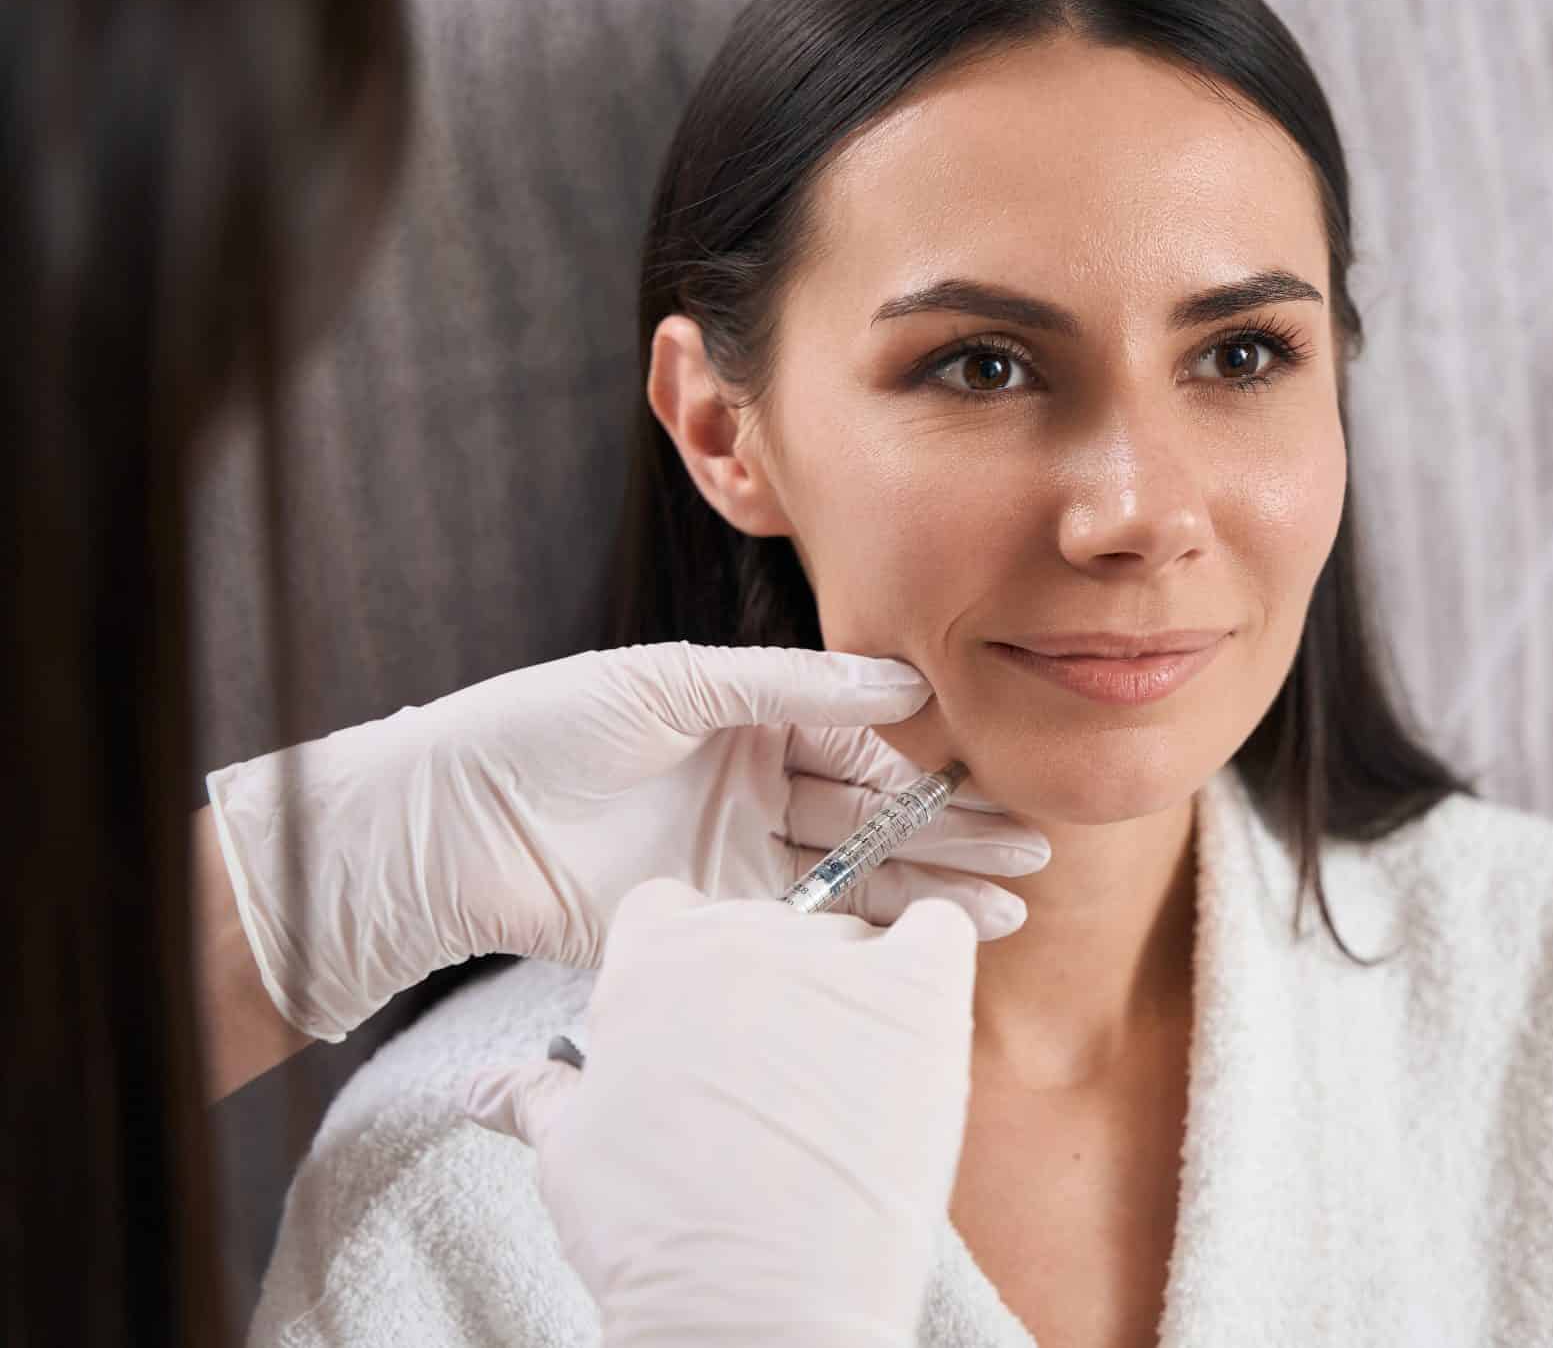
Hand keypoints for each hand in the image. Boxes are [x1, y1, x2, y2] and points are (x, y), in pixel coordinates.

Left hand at [203, 641, 1044, 1039]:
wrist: (448, 823)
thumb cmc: (547, 725)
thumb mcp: (675, 679)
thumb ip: (791, 686)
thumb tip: (902, 684)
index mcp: (747, 718)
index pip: (860, 741)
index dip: (929, 762)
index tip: (999, 774)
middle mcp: (753, 789)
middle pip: (874, 812)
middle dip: (954, 830)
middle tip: (1037, 846)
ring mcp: (735, 861)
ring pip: (855, 876)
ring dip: (931, 886)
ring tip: (1012, 902)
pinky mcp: (710, 928)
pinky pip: (804, 932)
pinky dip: (868, 936)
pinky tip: (931, 939)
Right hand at [466, 880, 973, 1347]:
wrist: (756, 1303)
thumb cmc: (658, 1234)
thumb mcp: (571, 1157)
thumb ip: (537, 1094)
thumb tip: (480, 1086)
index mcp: (648, 964)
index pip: (667, 911)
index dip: (683, 965)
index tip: (697, 1025)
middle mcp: (740, 938)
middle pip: (761, 925)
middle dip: (766, 990)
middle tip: (771, 1080)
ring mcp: (832, 961)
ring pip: (848, 938)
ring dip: (849, 993)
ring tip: (840, 1088)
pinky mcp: (917, 995)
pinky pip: (940, 930)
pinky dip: (933, 956)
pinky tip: (914, 1019)